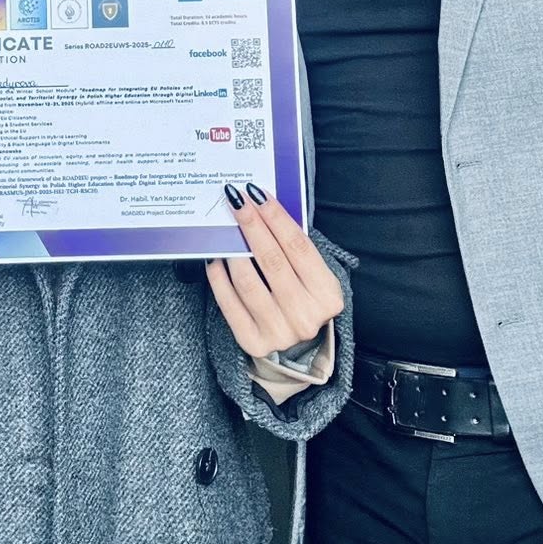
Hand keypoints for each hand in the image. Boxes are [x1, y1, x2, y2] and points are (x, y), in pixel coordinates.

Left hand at [205, 184, 343, 360]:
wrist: (299, 349)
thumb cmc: (303, 298)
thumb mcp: (313, 277)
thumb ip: (293, 249)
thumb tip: (262, 210)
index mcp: (328, 296)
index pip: (298, 247)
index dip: (276, 217)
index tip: (257, 194)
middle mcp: (306, 316)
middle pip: (272, 261)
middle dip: (252, 226)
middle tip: (235, 200)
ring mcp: (280, 333)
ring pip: (249, 283)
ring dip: (233, 251)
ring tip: (224, 229)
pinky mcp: (254, 343)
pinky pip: (230, 304)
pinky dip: (219, 278)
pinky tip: (215, 259)